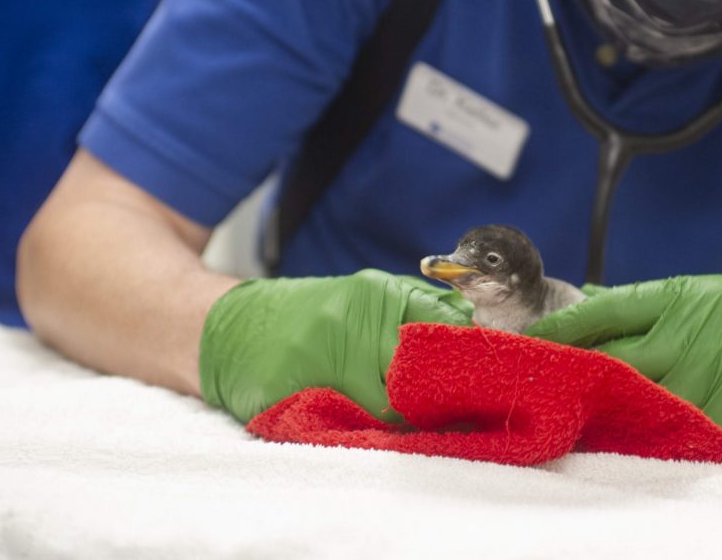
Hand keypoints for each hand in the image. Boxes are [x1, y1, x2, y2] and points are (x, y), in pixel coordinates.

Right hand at [199, 270, 472, 422]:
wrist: (231, 327)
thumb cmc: (310, 316)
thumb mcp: (365, 298)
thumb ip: (416, 310)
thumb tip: (475, 330)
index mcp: (379, 293)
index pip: (444, 324)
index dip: (469, 357)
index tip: (490, 377)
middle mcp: (354, 317)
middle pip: (423, 368)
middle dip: (445, 394)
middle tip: (461, 411)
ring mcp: (325, 351)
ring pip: (393, 403)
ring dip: (411, 419)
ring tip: (420, 423)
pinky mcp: (300, 385)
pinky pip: (354, 419)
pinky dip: (373, 429)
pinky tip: (380, 428)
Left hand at [526, 275, 721, 460]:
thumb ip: (662, 312)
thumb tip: (599, 310)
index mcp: (692, 300)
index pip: (604, 309)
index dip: (559, 327)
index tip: (525, 339)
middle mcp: (696, 338)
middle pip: (608, 359)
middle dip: (568, 372)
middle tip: (531, 386)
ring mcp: (713, 387)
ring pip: (633, 405)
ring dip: (601, 414)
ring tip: (567, 421)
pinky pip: (673, 441)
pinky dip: (646, 442)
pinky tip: (623, 446)